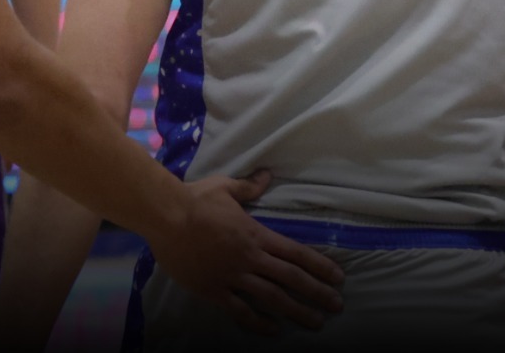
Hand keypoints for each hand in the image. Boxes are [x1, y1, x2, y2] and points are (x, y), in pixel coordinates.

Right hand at [145, 171, 343, 335]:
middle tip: (336, 306)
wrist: (165, 217)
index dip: (320, 266)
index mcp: (257, 235)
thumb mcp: (225, 187)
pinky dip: (258, 322)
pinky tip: (273, 330)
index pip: (296, 253)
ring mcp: (232, 276)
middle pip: (291, 279)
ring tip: (315, 323)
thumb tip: (266, 175)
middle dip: (317, 293)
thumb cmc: (196, 199)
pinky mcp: (214, 290)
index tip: (338, 278)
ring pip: (271, 298)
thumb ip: (249, 187)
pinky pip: (240, 311)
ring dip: (296, 311)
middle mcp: (250, 258)